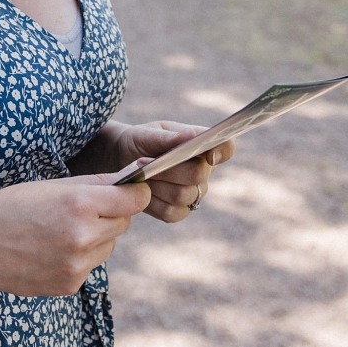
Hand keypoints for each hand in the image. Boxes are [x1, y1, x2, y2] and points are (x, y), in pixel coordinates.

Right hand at [0, 175, 150, 296]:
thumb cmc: (13, 207)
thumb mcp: (53, 185)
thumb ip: (97, 183)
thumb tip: (135, 175)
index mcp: (79, 204)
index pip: (134, 199)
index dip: (135, 192)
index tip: (130, 190)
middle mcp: (82, 237)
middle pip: (124, 222)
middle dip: (111, 213)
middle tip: (83, 209)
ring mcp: (77, 265)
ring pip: (109, 245)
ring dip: (97, 236)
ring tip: (62, 230)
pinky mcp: (70, 284)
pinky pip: (91, 265)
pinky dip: (80, 257)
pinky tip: (53, 250)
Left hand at [111, 121, 235, 223]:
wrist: (121, 159)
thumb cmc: (140, 141)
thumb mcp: (148, 133)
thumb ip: (168, 137)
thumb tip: (191, 136)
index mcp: (202, 145)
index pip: (226, 147)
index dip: (222, 151)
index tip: (209, 154)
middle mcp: (204, 171)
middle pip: (198, 175)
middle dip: (169, 169)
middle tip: (143, 161)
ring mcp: (193, 193)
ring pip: (182, 195)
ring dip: (157, 184)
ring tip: (139, 173)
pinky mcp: (179, 212)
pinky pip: (171, 212)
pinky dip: (152, 201)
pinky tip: (142, 189)